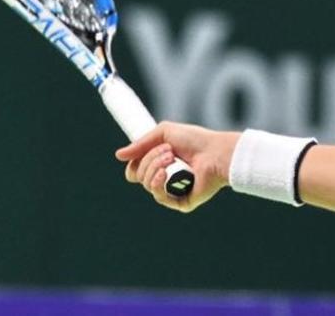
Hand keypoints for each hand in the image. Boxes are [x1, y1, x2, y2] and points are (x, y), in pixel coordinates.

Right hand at [115, 122, 239, 212]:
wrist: (216, 152)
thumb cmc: (196, 140)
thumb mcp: (164, 132)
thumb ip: (141, 143)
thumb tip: (118, 155)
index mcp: (160, 164)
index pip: (134, 170)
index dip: (134, 162)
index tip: (140, 150)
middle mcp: (165, 178)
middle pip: (138, 176)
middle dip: (149, 160)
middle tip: (169, 151)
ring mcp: (172, 191)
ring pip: (147, 185)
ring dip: (155, 168)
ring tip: (172, 158)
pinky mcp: (181, 202)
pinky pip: (160, 197)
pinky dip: (159, 184)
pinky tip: (166, 174)